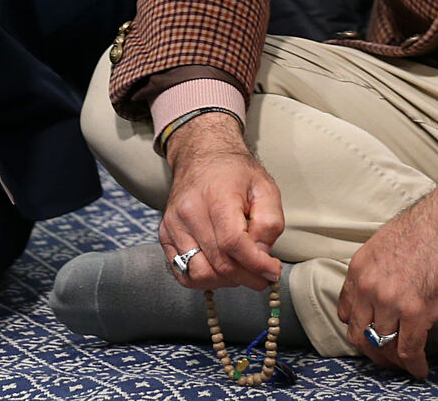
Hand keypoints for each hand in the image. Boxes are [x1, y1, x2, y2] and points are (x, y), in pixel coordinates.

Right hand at [160, 111, 283, 290]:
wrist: (201, 155)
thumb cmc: (236, 174)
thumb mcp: (265, 188)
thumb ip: (269, 223)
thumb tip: (262, 255)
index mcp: (216, 197)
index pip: (233, 243)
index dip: (257, 265)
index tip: (273, 270)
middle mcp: (189, 213)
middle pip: (219, 264)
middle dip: (248, 278)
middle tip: (262, 274)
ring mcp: (173, 225)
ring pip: (199, 273)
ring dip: (226, 281)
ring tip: (239, 270)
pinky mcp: (165, 234)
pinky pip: (181, 272)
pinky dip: (203, 279)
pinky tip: (219, 270)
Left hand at [336, 181, 437, 379]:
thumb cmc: (422, 229)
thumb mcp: (380, 247)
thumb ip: (374, 272)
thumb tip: (379, 291)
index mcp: (357, 270)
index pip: (347, 313)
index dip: (359, 329)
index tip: (371, 334)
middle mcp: (367, 288)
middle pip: (360, 335)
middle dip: (372, 350)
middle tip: (386, 357)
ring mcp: (390, 302)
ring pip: (383, 346)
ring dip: (393, 360)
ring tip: (405, 365)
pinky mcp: (416, 313)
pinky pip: (408, 350)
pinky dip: (414, 365)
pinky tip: (420, 370)